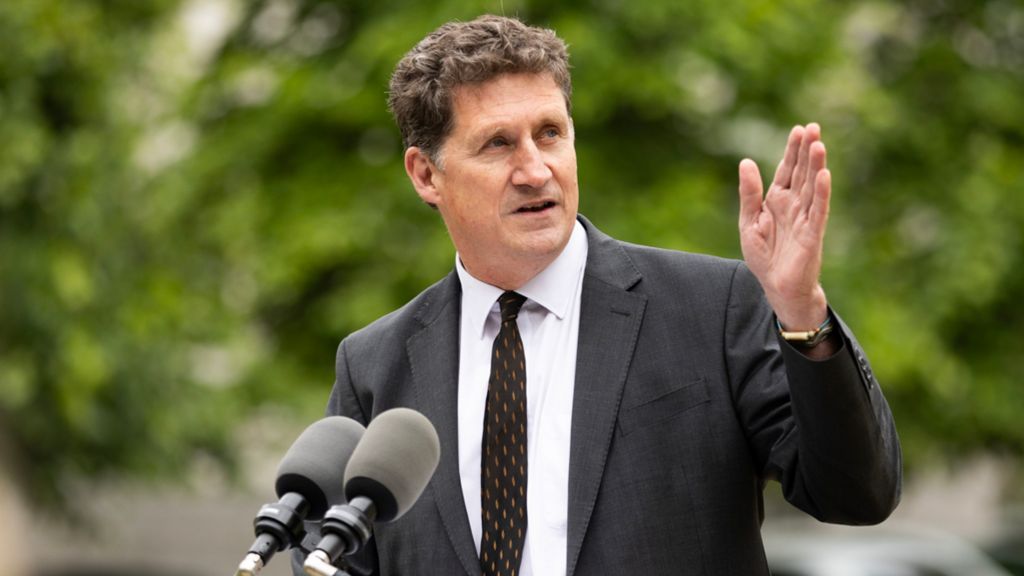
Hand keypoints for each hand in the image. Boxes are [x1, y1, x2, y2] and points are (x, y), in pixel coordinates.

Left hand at [738, 123, 829, 330]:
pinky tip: (825, 174)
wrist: (777, 287)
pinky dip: (822, 192)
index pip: (786, 170)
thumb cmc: (764, 257)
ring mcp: (805, 218)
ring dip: (816, 166)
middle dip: (806, 151)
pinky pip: (819, 209)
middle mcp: (794, 205)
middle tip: (813, 127)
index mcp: (777, 201)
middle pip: (801, 173)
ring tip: (819, 143)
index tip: (798, 129)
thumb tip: (746, 161)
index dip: (792, 151)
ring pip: (812, 187)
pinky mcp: (812, 233)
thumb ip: (749, 193)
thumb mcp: (749, 222)